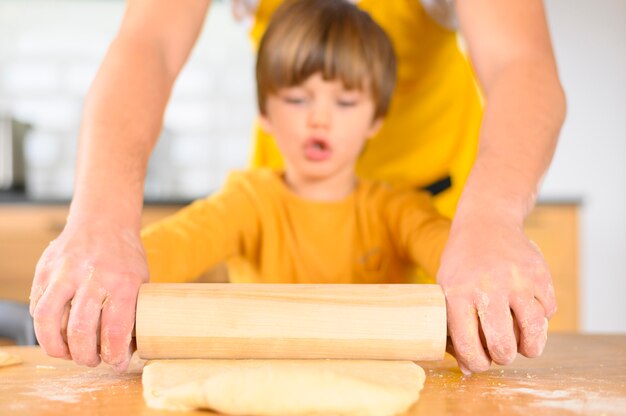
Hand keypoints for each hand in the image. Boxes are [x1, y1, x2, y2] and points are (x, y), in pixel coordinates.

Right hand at [29, 218, 147, 370]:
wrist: (103, 221)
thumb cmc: (125, 257)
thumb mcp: (141, 281)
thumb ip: (134, 313)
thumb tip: (127, 351)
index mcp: (123, 281)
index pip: (114, 329)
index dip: (114, 354)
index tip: (116, 363)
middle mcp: (93, 276)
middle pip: (81, 329)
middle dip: (85, 356)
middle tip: (91, 360)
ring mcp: (65, 272)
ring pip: (49, 320)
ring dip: (58, 347)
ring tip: (69, 354)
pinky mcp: (45, 270)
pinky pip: (37, 307)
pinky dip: (45, 327)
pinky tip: (57, 333)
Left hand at [437, 214, 556, 373]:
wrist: (487, 222)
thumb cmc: (462, 262)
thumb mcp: (447, 288)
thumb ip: (454, 327)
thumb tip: (469, 370)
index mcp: (458, 292)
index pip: (468, 344)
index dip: (476, 363)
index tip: (479, 363)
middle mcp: (488, 286)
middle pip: (502, 344)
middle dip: (503, 357)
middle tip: (501, 352)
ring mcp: (517, 280)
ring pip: (533, 332)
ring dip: (529, 347)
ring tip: (522, 345)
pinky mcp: (539, 274)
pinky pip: (548, 311)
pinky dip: (541, 319)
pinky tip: (528, 312)